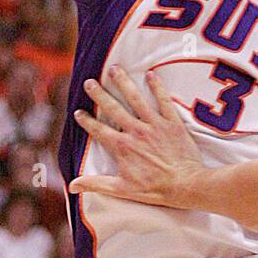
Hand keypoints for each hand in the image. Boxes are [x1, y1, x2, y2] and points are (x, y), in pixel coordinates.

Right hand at [70, 66, 203, 207]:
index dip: (86, 121)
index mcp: (122, 146)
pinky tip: (151, 74)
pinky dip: (158, 87)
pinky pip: (164, 100)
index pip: (99, 130)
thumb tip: (72, 185)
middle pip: (113, 108)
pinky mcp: (172, 122)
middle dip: (99, 94)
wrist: (186, 184)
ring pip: (136, 99)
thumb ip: (96, 184)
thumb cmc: (155, 189)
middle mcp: (135, 131)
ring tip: (114, 69)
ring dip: (124, 83)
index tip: (78, 112)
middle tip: (89, 81)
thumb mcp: (122, 189)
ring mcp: (154, 124)